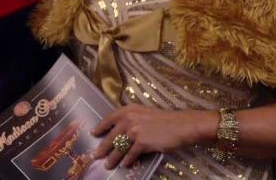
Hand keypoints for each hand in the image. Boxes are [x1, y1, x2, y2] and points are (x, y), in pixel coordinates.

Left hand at [91, 104, 214, 168]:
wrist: (181, 125)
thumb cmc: (165, 120)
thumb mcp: (144, 114)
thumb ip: (131, 120)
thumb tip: (120, 132)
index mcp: (128, 110)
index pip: (108, 118)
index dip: (100, 127)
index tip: (93, 133)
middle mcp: (129, 118)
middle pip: (111, 136)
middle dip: (102, 147)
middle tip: (94, 155)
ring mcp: (135, 130)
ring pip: (119, 147)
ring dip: (112, 158)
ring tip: (107, 165)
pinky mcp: (142, 142)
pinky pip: (131, 154)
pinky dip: (127, 160)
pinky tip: (124, 165)